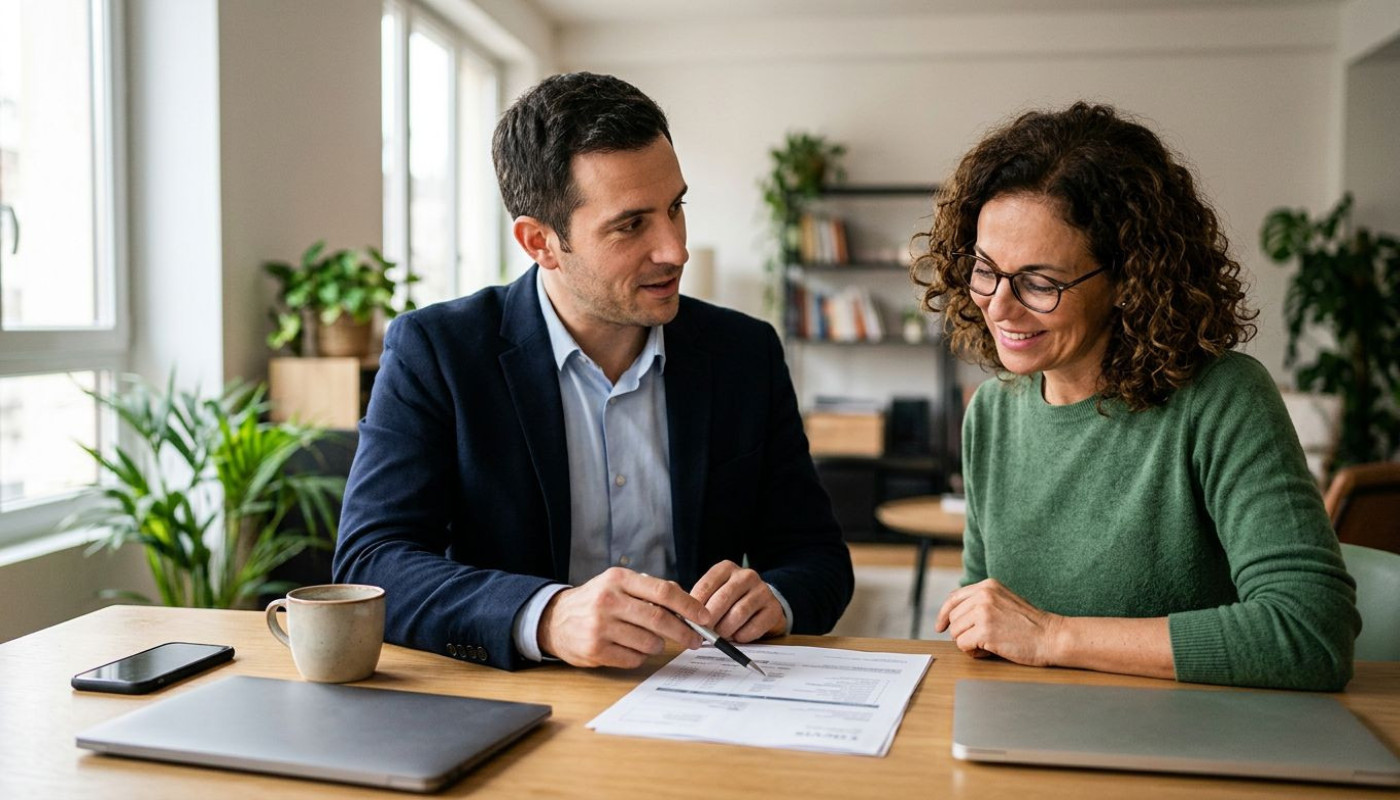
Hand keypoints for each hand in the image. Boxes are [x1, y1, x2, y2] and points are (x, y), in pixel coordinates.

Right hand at [537, 568, 711, 668]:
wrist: (555, 619)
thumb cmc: (596, 601)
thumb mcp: (618, 584)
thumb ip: (650, 591)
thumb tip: (688, 605)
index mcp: (619, 579)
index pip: (663, 592)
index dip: (689, 606)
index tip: (704, 618)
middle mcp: (608, 600)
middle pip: (660, 619)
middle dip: (684, 632)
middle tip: (695, 639)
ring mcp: (600, 626)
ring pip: (649, 642)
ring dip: (657, 645)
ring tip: (648, 639)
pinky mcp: (595, 650)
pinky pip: (633, 658)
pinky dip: (639, 656)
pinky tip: (630, 647)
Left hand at [690, 560, 785, 641]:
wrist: (763, 604)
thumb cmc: (731, 601)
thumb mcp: (715, 594)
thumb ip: (700, 603)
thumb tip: (683, 620)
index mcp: (726, 568)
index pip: (706, 585)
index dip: (695, 607)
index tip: (689, 622)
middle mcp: (746, 575)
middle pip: (722, 599)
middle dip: (709, 621)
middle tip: (703, 634)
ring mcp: (762, 591)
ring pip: (738, 613)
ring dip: (725, 629)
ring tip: (720, 636)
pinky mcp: (773, 609)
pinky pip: (754, 626)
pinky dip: (742, 636)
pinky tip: (737, 636)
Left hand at [934, 579, 1063, 666]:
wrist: (1052, 636)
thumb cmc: (1031, 624)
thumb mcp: (1004, 601)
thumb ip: (981, 601)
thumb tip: (952, 613)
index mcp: (988, 585)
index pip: (953, 598)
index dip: (944, 614)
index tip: (940, 626)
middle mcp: (983, 595)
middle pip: (953, 619)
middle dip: (964, 633)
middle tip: (983, 640)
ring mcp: (983, 612)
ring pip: (956, 633)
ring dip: (969, 643)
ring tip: (990, 644)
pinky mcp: (985, 631)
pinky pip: (963, 645)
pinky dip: (973, 652)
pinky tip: (990, 650)